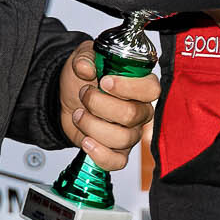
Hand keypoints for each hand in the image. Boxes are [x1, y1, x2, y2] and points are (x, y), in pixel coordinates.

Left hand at [58, 39, 160, 171]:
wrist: (68, 100)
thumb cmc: (83, 79)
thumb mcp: (83, 58)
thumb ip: (85, 58)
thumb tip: (86, 68)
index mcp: (141, 85)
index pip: (151, 90)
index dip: (128, 88)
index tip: (105, 82)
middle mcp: (140, 110)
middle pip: (131, 115)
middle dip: (100, 105)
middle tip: (85, 94)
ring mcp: (131, 132)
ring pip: (121, 138)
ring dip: (92, 126)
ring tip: (79, 114)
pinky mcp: (117, 150)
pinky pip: (117, 161)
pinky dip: (99, 154)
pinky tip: (86, 141)